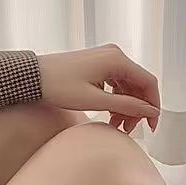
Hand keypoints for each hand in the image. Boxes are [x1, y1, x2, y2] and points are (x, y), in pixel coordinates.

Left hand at [38, 45, 159, 133]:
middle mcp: (114, 54)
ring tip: (117, 126)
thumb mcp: (95, 100)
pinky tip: (110, 114)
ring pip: (127, 86)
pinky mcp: (97, 64)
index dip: (153, 106)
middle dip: (137, 109)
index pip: (148, 82)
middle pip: (138, 85)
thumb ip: (126, 105)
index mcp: (117, 59)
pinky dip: (116, 100)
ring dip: (126, 107)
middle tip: (129, 130)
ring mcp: (106, 58)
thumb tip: (151, 112)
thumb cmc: (59, 86)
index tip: (151, 126)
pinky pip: (116, 83)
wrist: (32, 76)